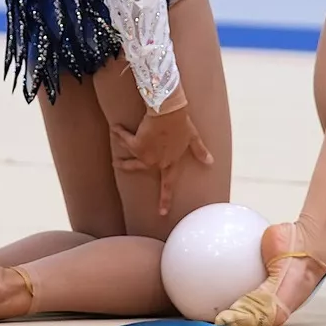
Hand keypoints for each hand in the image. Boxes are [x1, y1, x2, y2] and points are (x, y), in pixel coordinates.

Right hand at [111, 99, 214, 219]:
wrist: (168, 112)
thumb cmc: (181, 123)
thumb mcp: (192, 137)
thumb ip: (199, 150)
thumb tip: (210, 161)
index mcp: (171, 162)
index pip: (168, 184)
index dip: (165, 198)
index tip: (162, 212)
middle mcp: (156, 162)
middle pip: (139, 169)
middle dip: (126, 168)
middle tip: (119, 169)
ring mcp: (145, 155)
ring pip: (130, 158)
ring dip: (122, 155)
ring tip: (115, 157)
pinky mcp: (135, 144)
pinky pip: (124, 139)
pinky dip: (119, 133)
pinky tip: (115, 128)